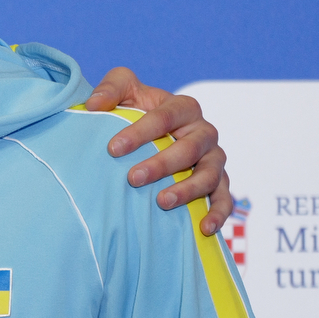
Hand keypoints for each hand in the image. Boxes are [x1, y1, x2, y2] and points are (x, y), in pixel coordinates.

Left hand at [88, 69, 232, 235]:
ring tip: (161, 202)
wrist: (153, 136)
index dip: (141, 132)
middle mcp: (204, 133)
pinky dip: (218, 213)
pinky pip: (224, 199)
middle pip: (189, 148)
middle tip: (132, 178)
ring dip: (187, 190)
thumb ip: (111, 88)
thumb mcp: (124, 92)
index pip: (166, 117)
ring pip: (209, 175)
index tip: (113, 148)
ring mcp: (214, 160)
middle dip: (161, 164)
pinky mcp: (219, 184)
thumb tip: (94, 104)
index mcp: (184, 108)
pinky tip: (203, 228)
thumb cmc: (137, 111)